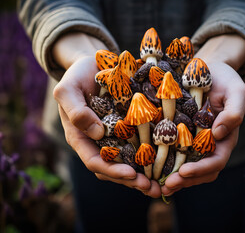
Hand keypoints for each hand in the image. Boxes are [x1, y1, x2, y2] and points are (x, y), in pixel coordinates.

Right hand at [52, 33, 161, 196]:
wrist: (91, 65)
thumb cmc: (77, 77)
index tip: (132, 174)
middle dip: (133, 181)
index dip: (113, 171)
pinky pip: (139, 146)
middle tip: (154, 189)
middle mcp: (98, 143)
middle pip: (114, 169)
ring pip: (128, 162)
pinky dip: (150, 156)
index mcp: (81, 138)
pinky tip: (166, 161)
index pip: (95, 162)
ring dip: (144, 175)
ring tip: (163, 184)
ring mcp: (114, 137)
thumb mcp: (68, 90)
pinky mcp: (128, 129)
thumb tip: (96, 133)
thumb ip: (76, 111)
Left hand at [161, 35, 244, 195]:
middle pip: (199, 171)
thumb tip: (220, 134)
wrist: (211, 70)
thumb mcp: (236, 92)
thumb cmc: (226, 80)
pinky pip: (172, 152)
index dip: (201, 170)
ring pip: (185, 166)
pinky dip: (163, 162)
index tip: (184, 172)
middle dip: (184, 180)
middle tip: (166, 186)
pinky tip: (148, 166)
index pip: (215, 162)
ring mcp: (194, 141)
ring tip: (154, 184)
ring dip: (172, 177)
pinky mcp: (179, 134)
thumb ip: (234, 112)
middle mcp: (209, 145)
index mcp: (225, 139)